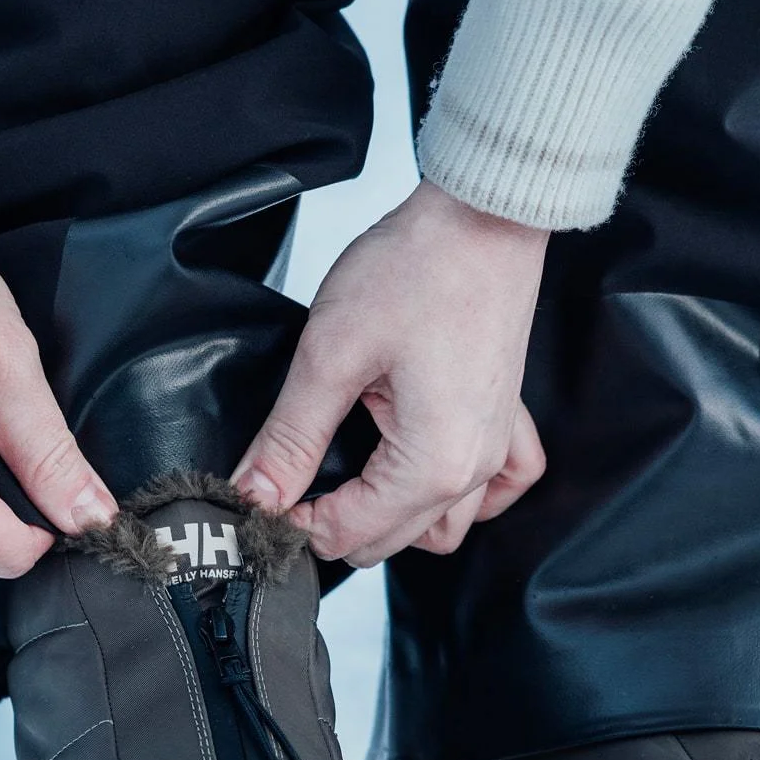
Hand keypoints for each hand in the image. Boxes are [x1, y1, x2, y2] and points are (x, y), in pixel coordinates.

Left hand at [232, 179, 548, 565]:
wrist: (484, 216)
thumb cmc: (418, 269)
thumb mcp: (330, 355)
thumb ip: (289, 438)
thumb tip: (254, 494)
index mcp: (430, 464)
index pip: (346, 535)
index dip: (291, 522)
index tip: (260, 495)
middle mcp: (471, 471)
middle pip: (389, 542)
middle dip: (331, 524)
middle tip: (287, 483)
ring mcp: (495, 450)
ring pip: (440, 530)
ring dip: (390, 518)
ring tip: (347, 477)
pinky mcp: (505, 423)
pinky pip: (495, 492)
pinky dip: (462, 498)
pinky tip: (423, 471)